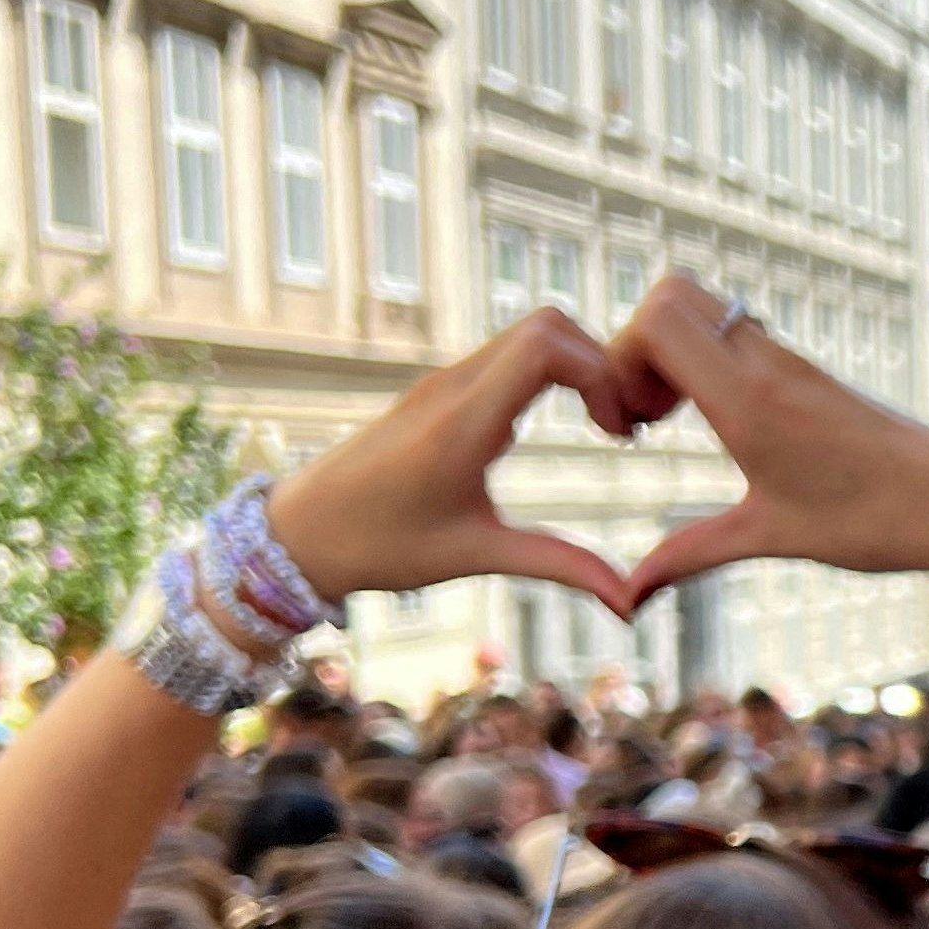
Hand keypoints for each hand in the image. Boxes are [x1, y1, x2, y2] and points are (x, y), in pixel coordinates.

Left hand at [266, 310, 639, 614]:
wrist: (300, 530)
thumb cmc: (380, 546)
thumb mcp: (475, 556)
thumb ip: (558, 565)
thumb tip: (628, 602)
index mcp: (461, 423)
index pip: (545, 346)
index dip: (600, 373)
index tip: (617, 431)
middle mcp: (453, 387)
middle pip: (548, 326)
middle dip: (601, 364)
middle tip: (621, 425)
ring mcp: (445, 381)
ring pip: (531, 334)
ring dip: (579, 366)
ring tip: (605, 424)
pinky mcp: (442, 388)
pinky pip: (510, 354)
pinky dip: (553, 373)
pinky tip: (566, 422)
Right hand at [605, 273, 928, 605]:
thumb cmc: (876, 522)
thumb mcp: (771, 537)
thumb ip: (690, 554)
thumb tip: (630, 596)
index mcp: (750, 399)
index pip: (657, 320)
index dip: (620, 360)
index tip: (633, 424)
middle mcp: (768, 364)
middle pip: (672, 295)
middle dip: (637, 346)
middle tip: (647, 414)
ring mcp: (791, 361)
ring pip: (707, 308)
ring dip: (673, 353)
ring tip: (675, 418)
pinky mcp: (810, 372)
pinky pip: (739, 335)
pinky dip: (709, 361)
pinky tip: (722, 422)